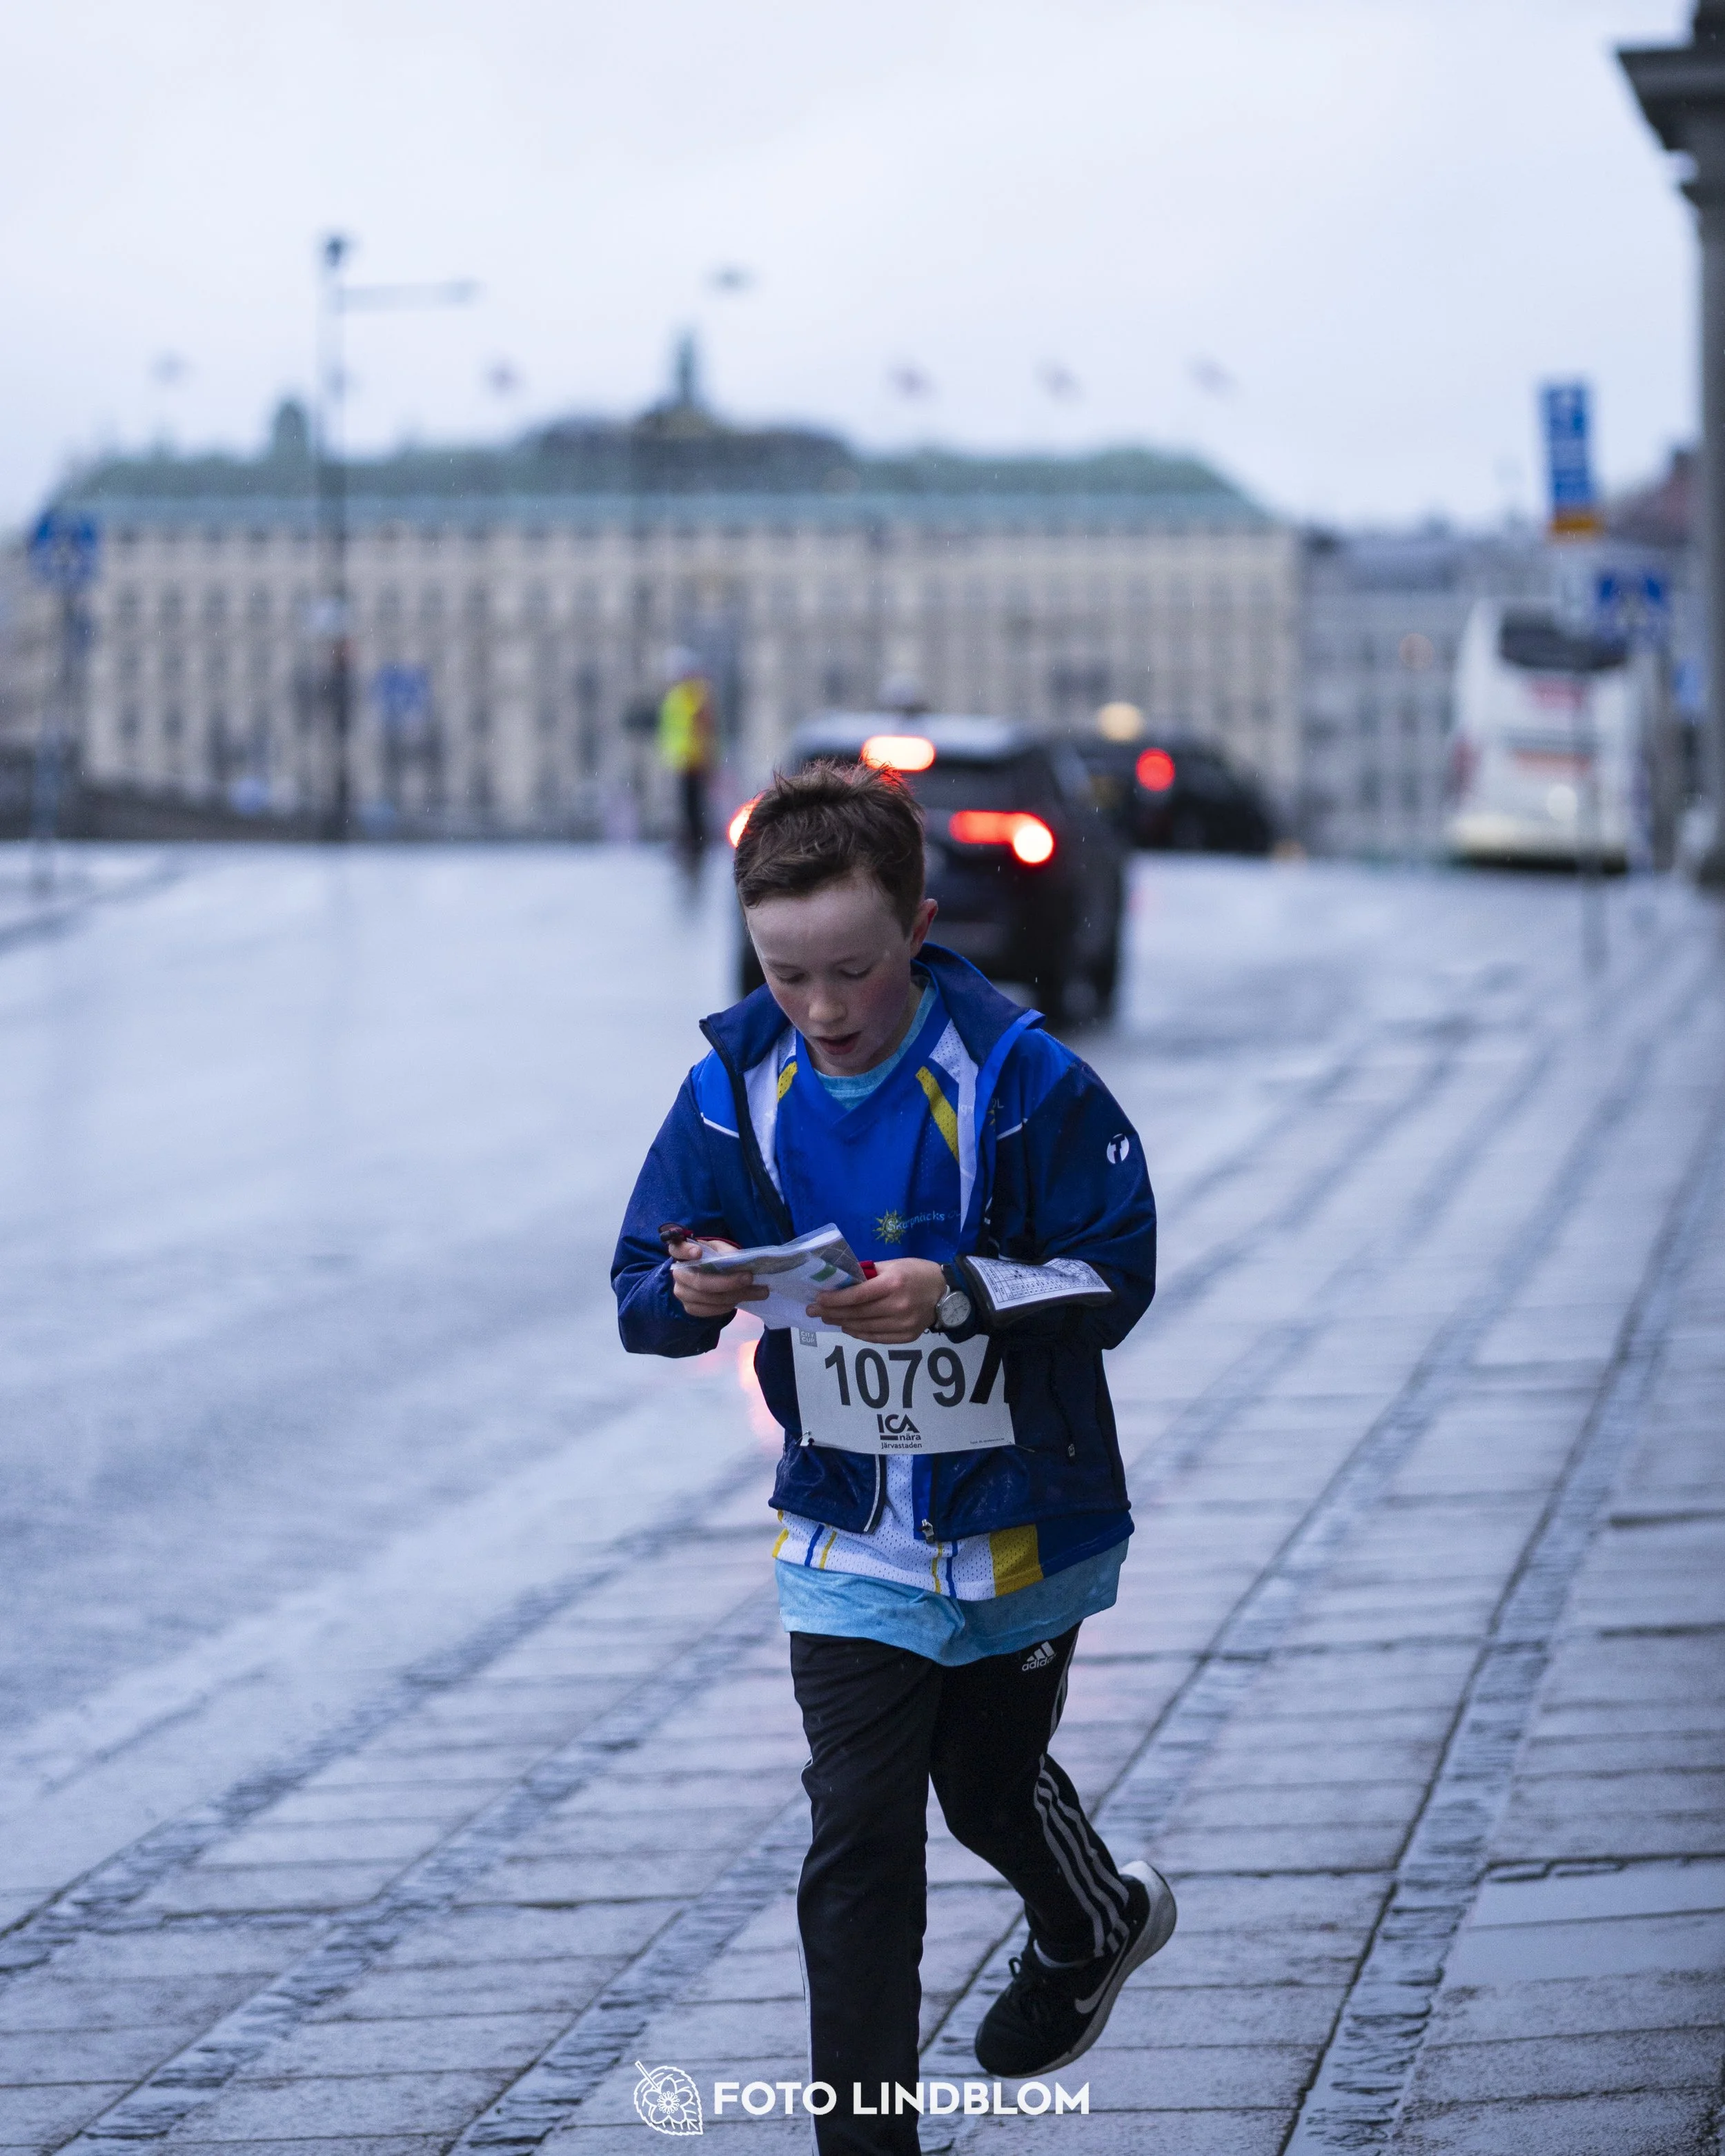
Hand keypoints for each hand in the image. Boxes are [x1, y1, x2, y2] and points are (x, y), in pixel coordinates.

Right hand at [668, 1237, 767, 1319]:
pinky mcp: (690, 1308)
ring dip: (736, 1296)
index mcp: (681, 1253)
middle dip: (728, 1282)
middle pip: (701, 1282)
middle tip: (750, 1278)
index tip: (698, 1252)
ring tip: (759, 1292)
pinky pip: (710, 1310)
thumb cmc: (712, 1257)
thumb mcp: (718, 1248)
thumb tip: (738, 1260)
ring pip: (709, 1298)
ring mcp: (681, 1293)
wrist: (704, 1277)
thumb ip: (726, 1251)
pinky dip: (728, 1305)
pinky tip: (742, 1299)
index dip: (686, 1251)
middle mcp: (678, 1274)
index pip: (677, 1249)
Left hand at [806, 1258, 945, 1343]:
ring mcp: (903, 1325)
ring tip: (828, 1318)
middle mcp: (898, 1306)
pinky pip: (876, 1338)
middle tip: (815, 1311)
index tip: (818, 1299)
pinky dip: (858, 1333)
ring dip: (842, 1324)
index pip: (857, 1296)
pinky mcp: (906, 1337)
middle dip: (832, 1312)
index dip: (835, 1299)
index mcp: (893, 1284)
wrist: (947, 1293)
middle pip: (857, 1313)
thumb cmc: (917, 1273)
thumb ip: (868, 1274)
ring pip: (863, 1328)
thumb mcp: (893, 1265)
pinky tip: (847, 1327)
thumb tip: (841, 1281)